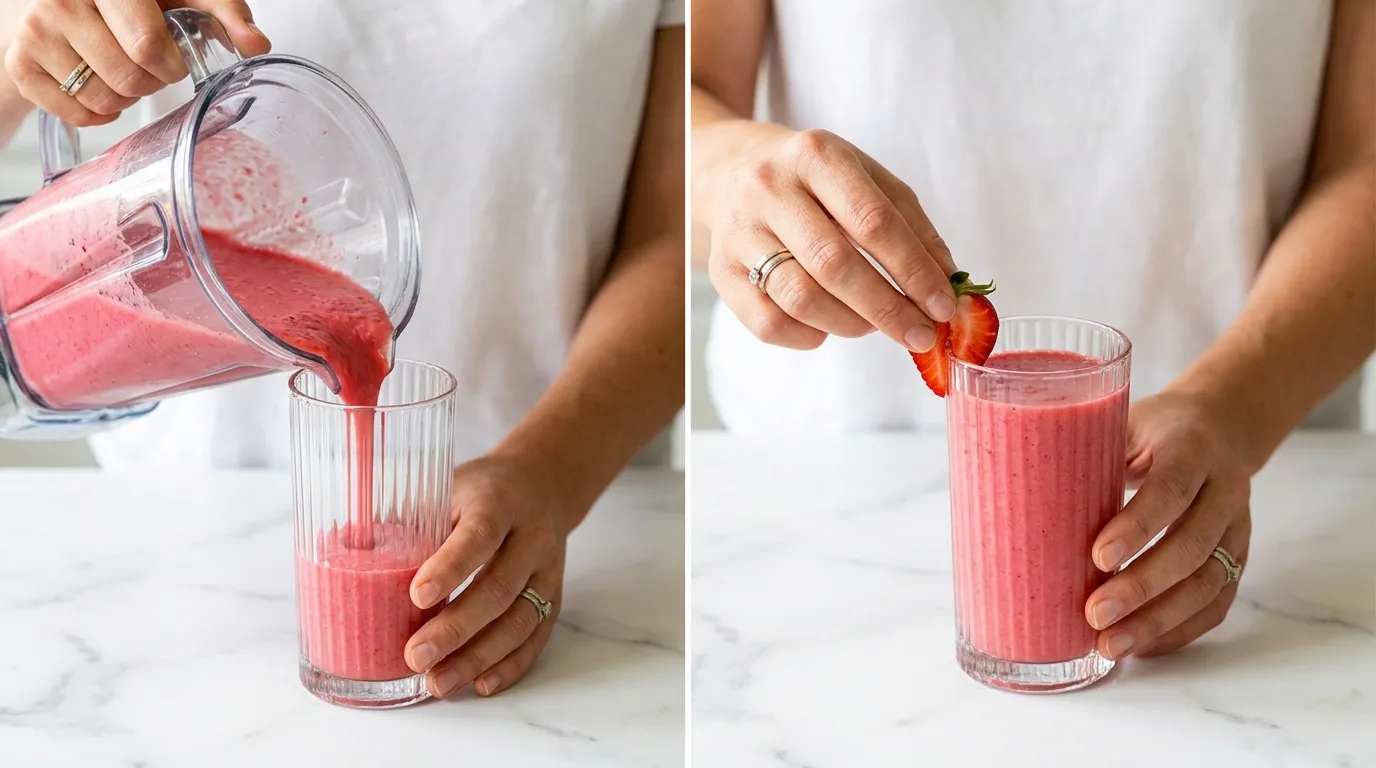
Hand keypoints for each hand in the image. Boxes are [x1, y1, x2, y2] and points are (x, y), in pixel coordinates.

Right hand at [4, 0, 269, 126]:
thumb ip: (222, 11)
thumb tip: (257, 43)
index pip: (147, 46)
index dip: (170, 64)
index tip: (171, 58)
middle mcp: (61, 1)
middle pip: (128, 78)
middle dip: (151, 82)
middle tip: (148, 65)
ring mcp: (35, 33)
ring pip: (102, 99)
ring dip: (125, 97)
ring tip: (123, 70)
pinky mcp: (21, 63)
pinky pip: (75, 113)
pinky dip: (97, 112)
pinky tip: (100, 85)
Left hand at [404, 454, 568, 698]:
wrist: (542, 484)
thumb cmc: (481, 491)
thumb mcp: (448, 486)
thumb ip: (415, 520)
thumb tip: (351, 555)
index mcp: (499, 502)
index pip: (479, 535)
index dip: (450, 567)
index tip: (417, 597)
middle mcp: (531, 538)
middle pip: (499, 588)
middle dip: (456, 628)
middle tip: (415, 656)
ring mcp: (547, 571)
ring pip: (520, 621)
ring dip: (478, 657)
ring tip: (438, 682)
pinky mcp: (553, 597)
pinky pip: (536, 637)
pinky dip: (509, 665)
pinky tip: (480, 684)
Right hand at [703, 126, 957, 350]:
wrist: (730, 170)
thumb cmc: (812, 179)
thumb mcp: (865, 178)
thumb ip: (911, 225)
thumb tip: (947, 281)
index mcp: (815, 156)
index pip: (873, 222)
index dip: (914, 270)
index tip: (944, 306)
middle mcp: (770, 189)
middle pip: (835, 264)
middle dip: (888, 309)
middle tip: (920, 334)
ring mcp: (739, 231)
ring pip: (800, 299)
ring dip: (851, 325)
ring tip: (874, 325)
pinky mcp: (720, 270)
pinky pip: (768, 324)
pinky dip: (808, 337)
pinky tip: (827, 328)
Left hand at [1085, 392, 1252, 657]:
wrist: (1221, 426)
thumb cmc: (1154, 429)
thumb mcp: (1121, 421)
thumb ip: (1085, 449)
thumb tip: (1020, 489)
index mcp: (1192, 448)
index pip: (1171, 489)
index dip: (1138, 526)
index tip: (1098, 558)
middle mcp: (1224, 490)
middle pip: (1192, 547)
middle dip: (1143, 587)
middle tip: (1094, 614)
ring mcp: (1237, 528)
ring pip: (1208, 584)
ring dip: (1158, 621)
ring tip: (1110, 645)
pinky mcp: (1237, 557)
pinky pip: (1215, 603)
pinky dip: (1179, 630)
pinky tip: (1141, 646)